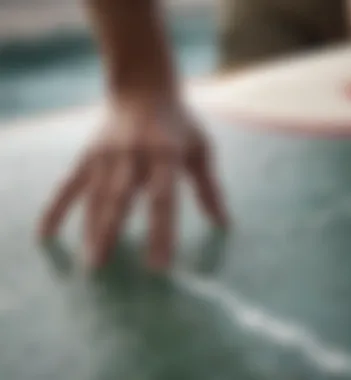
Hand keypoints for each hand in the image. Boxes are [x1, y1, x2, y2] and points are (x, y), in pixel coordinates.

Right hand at [38, 102, 227, 270]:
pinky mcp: (88, 155)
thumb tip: (224, 225)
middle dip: (111, 233)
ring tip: (90, 263)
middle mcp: (131, 155)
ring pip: (95, 197)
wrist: (143, 88)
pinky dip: (56, 209)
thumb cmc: (179, 123)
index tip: (158, 267)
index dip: (160, 232)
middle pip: (120, 199)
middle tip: (103, 268)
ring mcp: (106, 155)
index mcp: (164, 154)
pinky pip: (69, 185)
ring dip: (89, 229)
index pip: (162, 199)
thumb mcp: (201, 149)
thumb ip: (209, 188)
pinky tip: (45, 235)